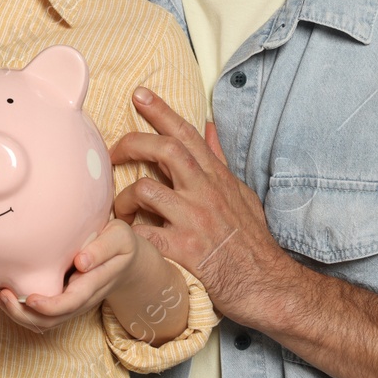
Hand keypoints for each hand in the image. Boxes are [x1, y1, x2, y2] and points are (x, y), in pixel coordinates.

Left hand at [0, 219, 144, 333]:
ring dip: (19, 315)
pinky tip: (5, 294)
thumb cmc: (119, 244)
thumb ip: (103, 248)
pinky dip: (21, 310)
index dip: (50, 306)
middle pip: (53, 320)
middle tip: (2, 295)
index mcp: (96, 282)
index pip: (72, 302)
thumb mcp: (119, 237)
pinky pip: (41, 316)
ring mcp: (72, 304)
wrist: (126, 260)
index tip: (30, 299)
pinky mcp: (63, 303)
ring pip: (44, 323)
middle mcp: (82, 299)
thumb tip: (81, 262)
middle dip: (25, 315)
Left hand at [111, 86, 292, 328]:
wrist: (265, 284)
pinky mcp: (183, 249)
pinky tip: (123, 239)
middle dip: (132, 143)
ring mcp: (194, 220)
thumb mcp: (241, 193)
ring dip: (123, 198)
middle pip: (164, 150)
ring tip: (119, 210)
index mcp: (216, 177)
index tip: (139, 94)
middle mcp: (205, 192)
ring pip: (146, 190)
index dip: (161, 110)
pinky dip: (127, 235)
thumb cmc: (251, 240)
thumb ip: (219, 160)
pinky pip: (143, 234)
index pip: (187, 134)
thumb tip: (208, 126)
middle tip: (112, 152)